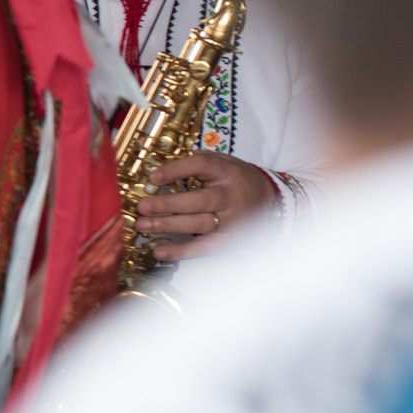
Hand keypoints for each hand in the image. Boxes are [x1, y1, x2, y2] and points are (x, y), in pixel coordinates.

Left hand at [138, 152, 277, 260]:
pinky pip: (205, 247)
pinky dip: (182, 251)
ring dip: (169, 226)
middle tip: (143, 206)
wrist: (270, 198)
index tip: (153, 177)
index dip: (176, 170)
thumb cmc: (235, 178)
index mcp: (228, 171)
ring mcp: (233, 220)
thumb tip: (158, 167)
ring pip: (200, 224)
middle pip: (199, 201)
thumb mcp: (222, 161)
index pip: (202, 165)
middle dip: (168, 204)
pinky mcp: (230, 238)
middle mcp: (232, 196)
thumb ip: (196, 161)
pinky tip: (160, 251)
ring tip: (143, 225)